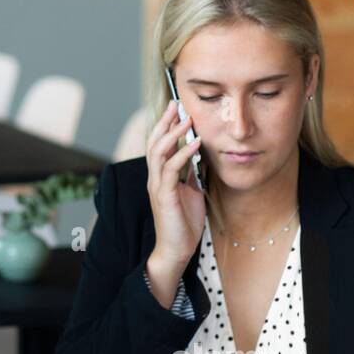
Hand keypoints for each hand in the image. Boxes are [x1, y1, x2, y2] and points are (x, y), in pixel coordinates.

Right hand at [145, 99, 205, 275]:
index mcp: (159, 176)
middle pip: (154, 142)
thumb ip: (191, 174)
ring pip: (159, 151)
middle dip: (165, 122)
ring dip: (173, 133)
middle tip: (176, 104)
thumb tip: (199, 157)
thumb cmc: (183, 223)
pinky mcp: (164, 195)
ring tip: (187, 119)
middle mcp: (154, 178)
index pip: (158, 145)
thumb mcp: (191, 193)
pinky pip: (171, 169)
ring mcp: (157, 185)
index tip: (176, 109)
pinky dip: (184, 153)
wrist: (176, 249)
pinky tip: (196, 144)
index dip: (166, 126)